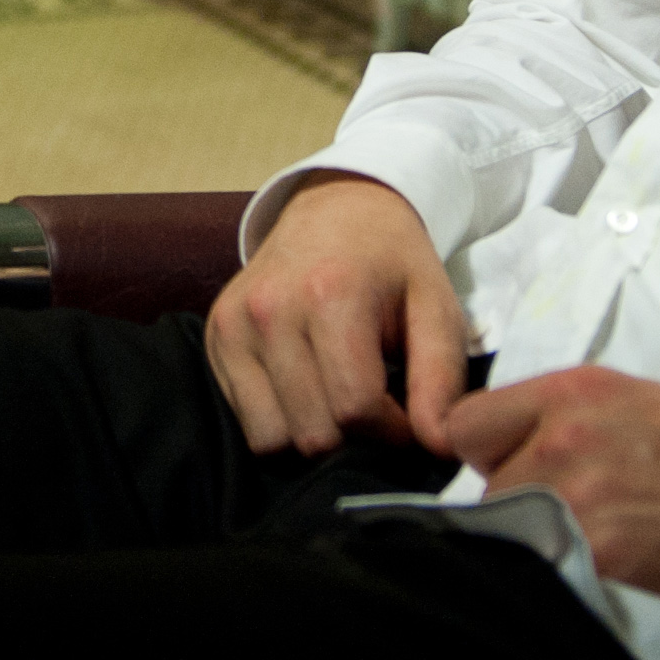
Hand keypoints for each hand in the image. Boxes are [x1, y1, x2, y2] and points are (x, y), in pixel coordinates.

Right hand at [204, 174, 473, 455]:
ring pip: (271, 440)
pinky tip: (304, 387)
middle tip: (371, 405)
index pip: (356, 409)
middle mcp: (270, 309)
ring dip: (311, 433)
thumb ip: (441, 379)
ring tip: (336, 397)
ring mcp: (234, 324)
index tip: (406, 416)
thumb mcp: (435, 308)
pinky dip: (278, 420)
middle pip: (313, 434)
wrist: (334, 211)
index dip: (392, 430)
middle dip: (352, 437)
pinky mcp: (215, 336)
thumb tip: (443, 447)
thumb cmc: (392, 265)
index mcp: (330, 295)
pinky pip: (244, 422)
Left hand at [439, 368, 659, 621]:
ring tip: (609, 557)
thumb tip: (512, 462)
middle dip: (523, 513)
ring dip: (548, 555)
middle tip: (584, 525)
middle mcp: (565, 439)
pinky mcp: (606, 564)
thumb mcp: (641, 405)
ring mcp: (581, 503)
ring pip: (516, 543)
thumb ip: (566, 424)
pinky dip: (576, 589)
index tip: (518, 474)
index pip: (464, 426)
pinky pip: (553, 581)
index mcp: (574, 393)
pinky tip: (620, 583)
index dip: (488, 457)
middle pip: (489, 493)